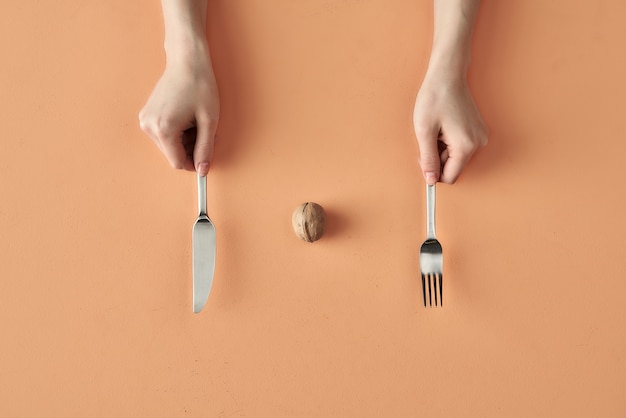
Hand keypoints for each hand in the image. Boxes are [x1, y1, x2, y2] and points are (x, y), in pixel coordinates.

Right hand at [139, 49, 218, 175]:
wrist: (186, 61)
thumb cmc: (199, 86)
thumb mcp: (209, 121)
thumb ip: (205, 148)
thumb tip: (203, 169)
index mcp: (163, 129)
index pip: (178, 162)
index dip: (195, 163)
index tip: (207, 155)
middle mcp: (149, 126)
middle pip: (173, 154)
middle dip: (191, 148)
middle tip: (206, 131)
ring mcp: (145, 120)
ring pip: (169, 146)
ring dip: (185, 140)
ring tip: (196, 121)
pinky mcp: (146, 115)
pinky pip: (164, 135)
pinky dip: (177, 132)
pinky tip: (186, 117)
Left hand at [413, 72, 487, 184]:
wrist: (447, 75)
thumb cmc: (434, 99)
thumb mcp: (424, 131)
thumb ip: (428, 159)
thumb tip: (430, 180)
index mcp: (466, 146)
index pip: (450, 177)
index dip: (433, 171)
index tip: (423, 156)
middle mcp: (478, 143)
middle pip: (453, 167)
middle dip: (437, 157)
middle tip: (429, 137)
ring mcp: (480, 136)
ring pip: (456, 157)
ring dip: (442, 148)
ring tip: (436, 129)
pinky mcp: (477, 130)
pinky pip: (460, 146)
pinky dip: (448, 141)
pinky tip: (444, 126)